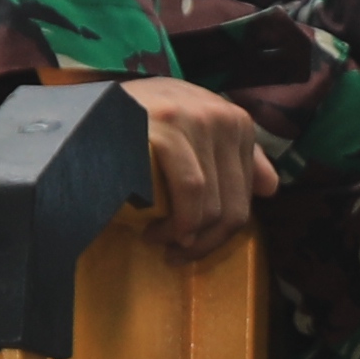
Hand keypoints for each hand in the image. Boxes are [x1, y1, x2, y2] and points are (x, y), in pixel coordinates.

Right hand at [117, 74, 278, 257]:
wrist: (90, 104)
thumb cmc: (142, 123)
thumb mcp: (191, 128)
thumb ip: (232, 155)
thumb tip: (269, 189)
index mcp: (236, 121)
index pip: (246, 195)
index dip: (221, 231)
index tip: (193, 243)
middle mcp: (223, 117)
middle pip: (234, 206)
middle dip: (205, 242)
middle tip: (175, 254)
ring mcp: (197, 120)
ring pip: (213, 205)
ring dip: (185, 237)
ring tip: (157, 240)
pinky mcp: (170, 128)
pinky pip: (191, 192)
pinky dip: (177, 222)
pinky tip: (154, 232)